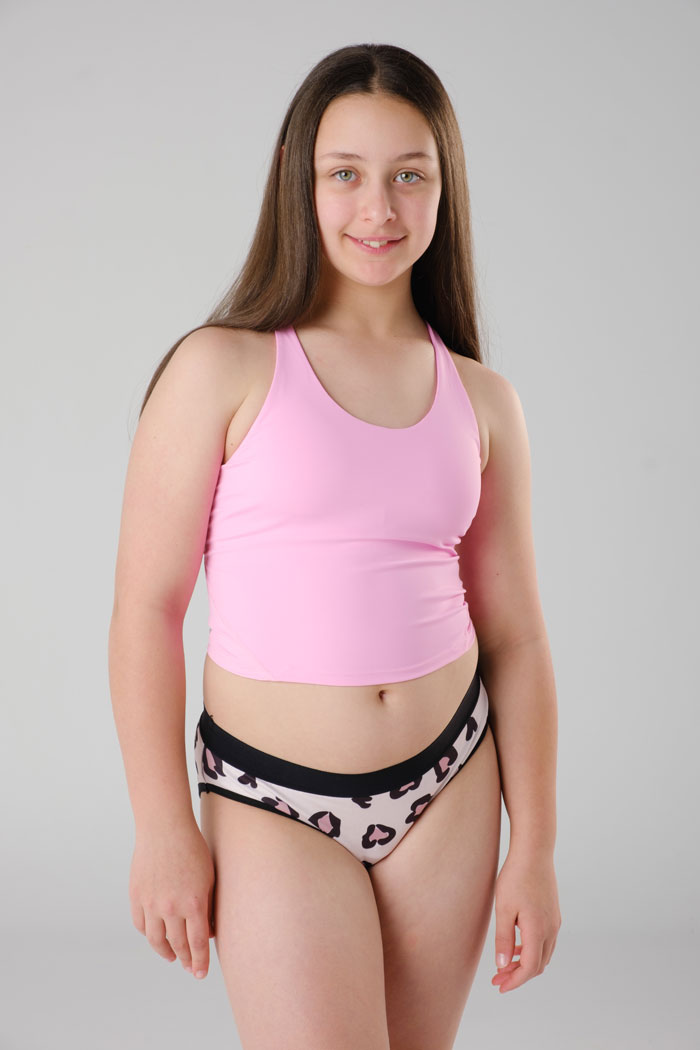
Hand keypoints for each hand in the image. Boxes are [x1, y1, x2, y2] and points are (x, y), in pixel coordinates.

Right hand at [129, 821, 215, 980]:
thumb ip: (206, 906)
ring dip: (165, 951)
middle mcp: (171, 907)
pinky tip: (155, 935)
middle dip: (185, 960)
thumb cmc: (192, 848)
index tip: (200, 973)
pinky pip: (141, 924)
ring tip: (172, 956)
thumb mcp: (208, 877)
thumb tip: (206, 931)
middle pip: (178, 945)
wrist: (165, 827)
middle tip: (190, 968)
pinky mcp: (136, 896)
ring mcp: (151, 903)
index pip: (197, 944)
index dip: (200, 962)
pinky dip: (148, 933)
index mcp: (193, 903)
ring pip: (156, 940)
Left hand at [491, 850, 560, 993]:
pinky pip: (545, 942)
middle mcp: (551, 929)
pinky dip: (532, 950)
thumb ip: (504, 939)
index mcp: (538, 930)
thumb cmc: (515, 877)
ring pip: (543, 955)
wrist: (534, 852)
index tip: (499, 986)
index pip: (530, 968)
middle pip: (538, 965)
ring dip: (526, 964)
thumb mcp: (503, 909)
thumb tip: (503, 966)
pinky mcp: (553, 914)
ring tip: (504, 965)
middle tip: (497, 978)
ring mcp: (554, 921)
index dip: (515, 981)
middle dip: (518, 975)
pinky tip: (517, 947)